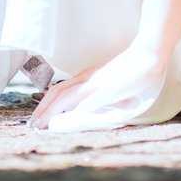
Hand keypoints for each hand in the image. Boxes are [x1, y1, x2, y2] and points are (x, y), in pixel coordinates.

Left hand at [29, 42, 165, 131]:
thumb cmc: (132, 70)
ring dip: (51, 112)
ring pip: (66, 97)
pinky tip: (66, 122)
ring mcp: (96, 83)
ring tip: (41, 126)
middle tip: (32, 125)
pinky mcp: (108, 89)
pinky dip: (75, 113)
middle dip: (41, 109)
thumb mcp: (111, 85)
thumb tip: (90, 111)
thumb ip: (100, 98)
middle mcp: (87, 79)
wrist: (148, 55)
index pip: (59, 89)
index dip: (45, 104)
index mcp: (87, 78)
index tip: (37, 118)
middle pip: (57, 92)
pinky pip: (88, 102)